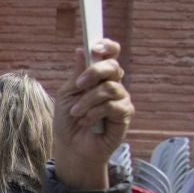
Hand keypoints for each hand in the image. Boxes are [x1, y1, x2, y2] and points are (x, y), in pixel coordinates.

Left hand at [52, 39, 130, 189]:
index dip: (107, 46)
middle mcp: (113, 84)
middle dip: (94, 73)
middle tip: (78, 85)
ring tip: (76, 112)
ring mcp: (121, 98)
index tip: (94, 47)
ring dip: (88, 100)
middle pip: (113, 66)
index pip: (111, 54)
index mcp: (99, 76)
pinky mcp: (125, 114)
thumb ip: (77, 74)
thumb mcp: (68, 93)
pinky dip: (94, 113)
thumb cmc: (69, 119)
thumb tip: (81, 50)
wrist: (72, 146)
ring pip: (110, 88)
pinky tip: (86, 121)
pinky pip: (112, 106)